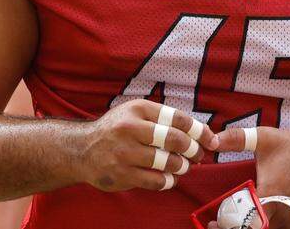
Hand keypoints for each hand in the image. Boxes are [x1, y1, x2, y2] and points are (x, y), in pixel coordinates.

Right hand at [77, 100, 218, 192]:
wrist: (81, 150)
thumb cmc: (116, 130)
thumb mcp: (135, 112)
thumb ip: (163, 118)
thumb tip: (199, 131)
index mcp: (138, 109)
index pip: (177, 118)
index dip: (198, 130)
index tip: (209, 138)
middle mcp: (130, 129)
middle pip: (175, 139)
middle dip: (193, 149)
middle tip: (198, 154)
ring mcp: (125, 153)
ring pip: (167, 162)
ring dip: (182, 166)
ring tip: (183, 166)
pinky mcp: (121, 175)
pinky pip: (156, 181)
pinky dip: (169, 181)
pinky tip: (170, 177)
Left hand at [215, 127, 289, 228]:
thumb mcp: (265, 138)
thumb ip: (237, 138)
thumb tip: (212, 140)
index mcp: (271, 194)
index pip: (247, 222)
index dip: (228, 225)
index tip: (213, 223)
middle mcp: (283, 213)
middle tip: (216, 225)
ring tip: (233, 223)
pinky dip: (264, 228)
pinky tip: (253, 224)